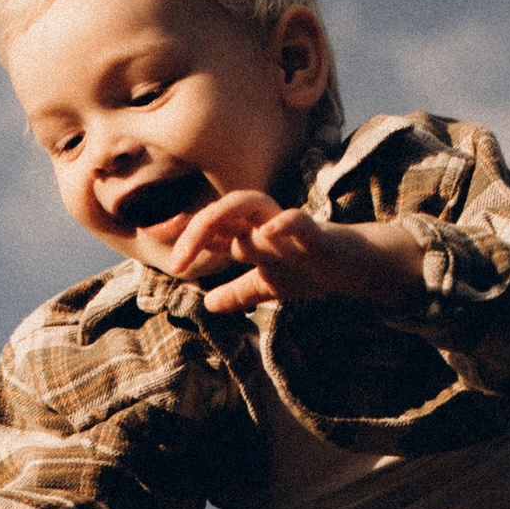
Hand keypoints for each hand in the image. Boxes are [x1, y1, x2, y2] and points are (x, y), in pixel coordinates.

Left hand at [165, 194, 426, 316]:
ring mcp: (287, 226)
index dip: (181, 229)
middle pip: (223, 210)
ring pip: (250, 203)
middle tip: (176, 264)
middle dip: (195, 231)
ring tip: (201, 247)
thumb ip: (239, 292)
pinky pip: (298, 221)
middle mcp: (264, 225)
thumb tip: (208, 305)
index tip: (150, 234)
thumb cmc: (312, 267)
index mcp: (251, 235)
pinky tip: (267, 235)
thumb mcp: (270, 285)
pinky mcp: (316, 233)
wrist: (359, 266)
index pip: (211, 226)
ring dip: (221, 219)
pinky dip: (283, 224)